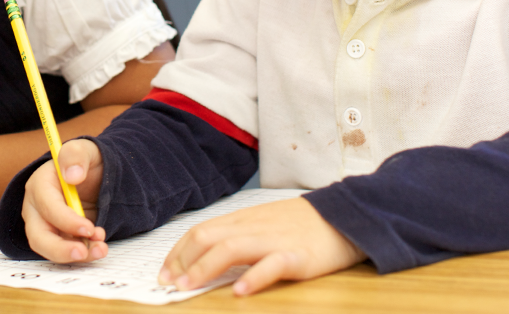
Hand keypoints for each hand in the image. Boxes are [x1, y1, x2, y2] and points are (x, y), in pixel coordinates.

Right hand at [21, 139, 108, 262]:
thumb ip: (76, 155)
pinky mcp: (59, 237)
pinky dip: (82, 255)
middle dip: (60, 249)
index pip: (47, 206)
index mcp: (40, 185)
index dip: (65, 220)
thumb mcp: (85, 150)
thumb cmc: (84, 161)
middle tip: (83, 252)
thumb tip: (72, 175)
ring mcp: (46, 225)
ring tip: (100, 249)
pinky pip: (65, 252)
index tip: (88, 227)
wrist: (94, 174)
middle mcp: (37, 209)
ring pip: (51, 249)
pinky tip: (98, 248)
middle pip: (38, 236)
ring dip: (75, 254)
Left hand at [160, 196, 365, 295]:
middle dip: (183, 261)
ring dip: (205, 268)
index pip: (200, 232)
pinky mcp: (298, 256)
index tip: (164, 272)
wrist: (344, 216)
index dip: (178, 252)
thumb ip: (236, 238)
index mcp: (242, 221)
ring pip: (231, 248)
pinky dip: (254, 277)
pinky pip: (272, 264)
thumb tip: (204, 258)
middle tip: (168, 283)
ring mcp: (274, 241)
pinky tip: (240, 291)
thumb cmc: (300, 226)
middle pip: (208, 238)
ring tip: (188, 287)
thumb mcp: (262, 225)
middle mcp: (252, 228)